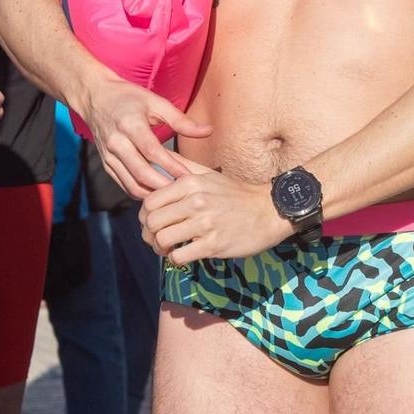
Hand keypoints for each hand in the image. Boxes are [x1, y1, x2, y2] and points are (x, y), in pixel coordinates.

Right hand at [80, 78, 211, 200]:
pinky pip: (124, 185)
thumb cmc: (129, 98)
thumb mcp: (156, 102)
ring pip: (131, 184)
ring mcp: (109, 155)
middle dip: (164, 186)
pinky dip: (140, 192)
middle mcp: (116, 142)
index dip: (171, 166)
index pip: (152, 151)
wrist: (95, 98)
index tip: (188, 176)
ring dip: (152, 193)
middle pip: (141, 172)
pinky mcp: (105, 164)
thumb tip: (208, 131)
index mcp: (130, 124)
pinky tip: (157, 192)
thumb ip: (181, 120)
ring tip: (172, 195)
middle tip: (183, 191)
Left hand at [140, 160, 287, 263]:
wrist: (269, 210)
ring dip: (160, 248)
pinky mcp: (214, 244)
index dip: (145, 216)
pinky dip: (175, 259)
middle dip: (149, 234)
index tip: (152, 223)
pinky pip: (180, 255)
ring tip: (167, 248)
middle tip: (156, 239)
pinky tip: (182, 255)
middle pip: (152, 222)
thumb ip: (181, 165)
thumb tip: (158, 154)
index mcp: (190, 183)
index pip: (150, 201)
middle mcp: (196, 201)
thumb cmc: (235, 194)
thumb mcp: (208, 174)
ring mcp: (205, 223)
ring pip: (162, 239)